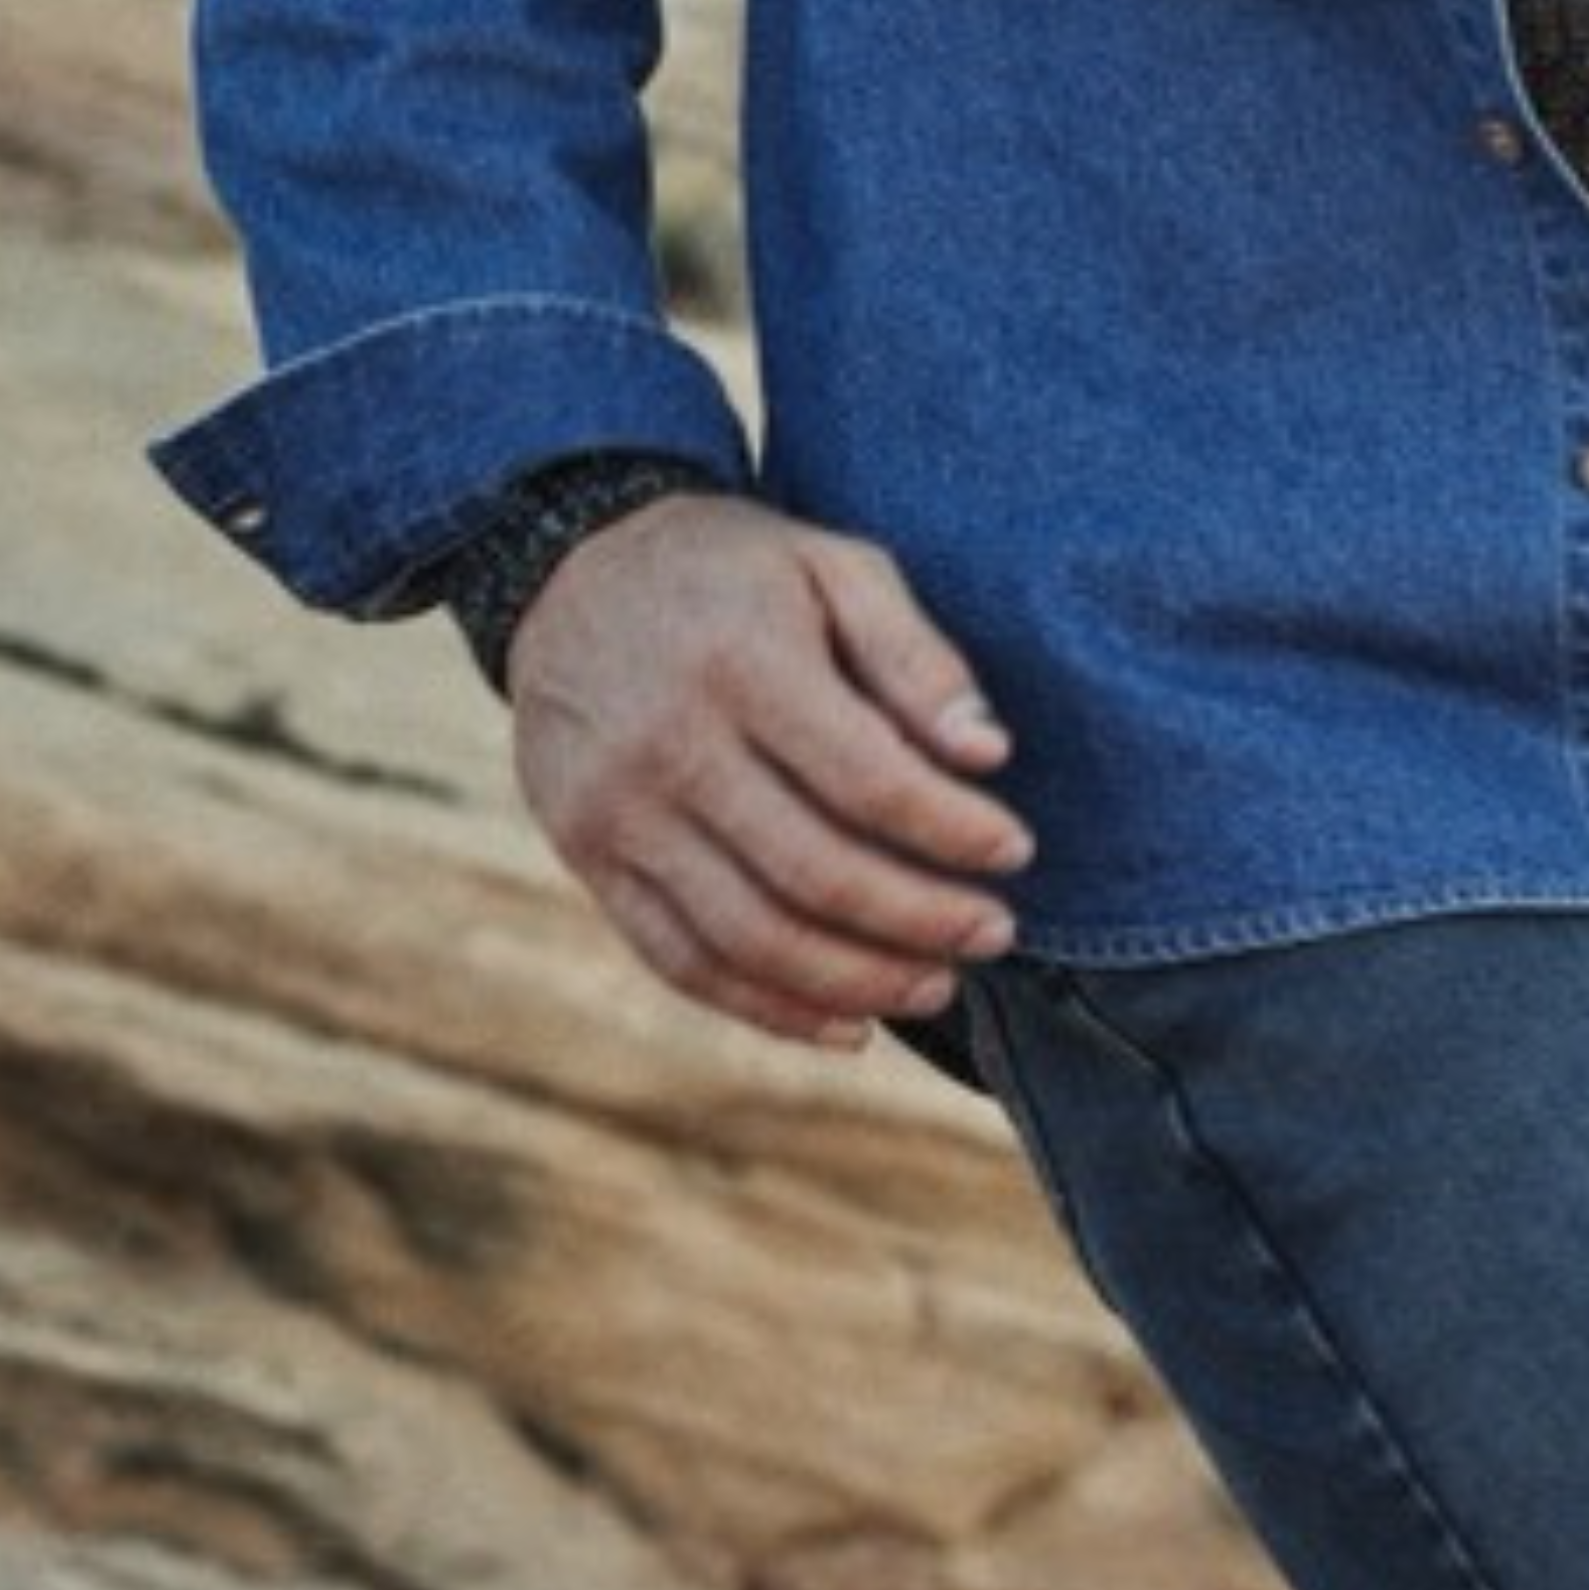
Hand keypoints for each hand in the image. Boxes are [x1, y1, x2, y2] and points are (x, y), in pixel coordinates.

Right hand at [504, 491, 1033, 1052]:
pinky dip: (767, 1007)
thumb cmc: (735, 572)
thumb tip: (991, 753)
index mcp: (743, 663)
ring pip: (749, 937)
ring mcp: (619, 814)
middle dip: (921, 917)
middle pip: (813, 872)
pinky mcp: (589, 860)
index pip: (866, 778)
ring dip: (856, 980)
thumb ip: (915, 655)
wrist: (571, 574)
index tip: (1017, 849)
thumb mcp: (832, 566)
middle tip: (996, 932)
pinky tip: (846, 1022)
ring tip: (937, 986)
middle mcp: (670, 747)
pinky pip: (680, 960)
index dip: (951, 828)